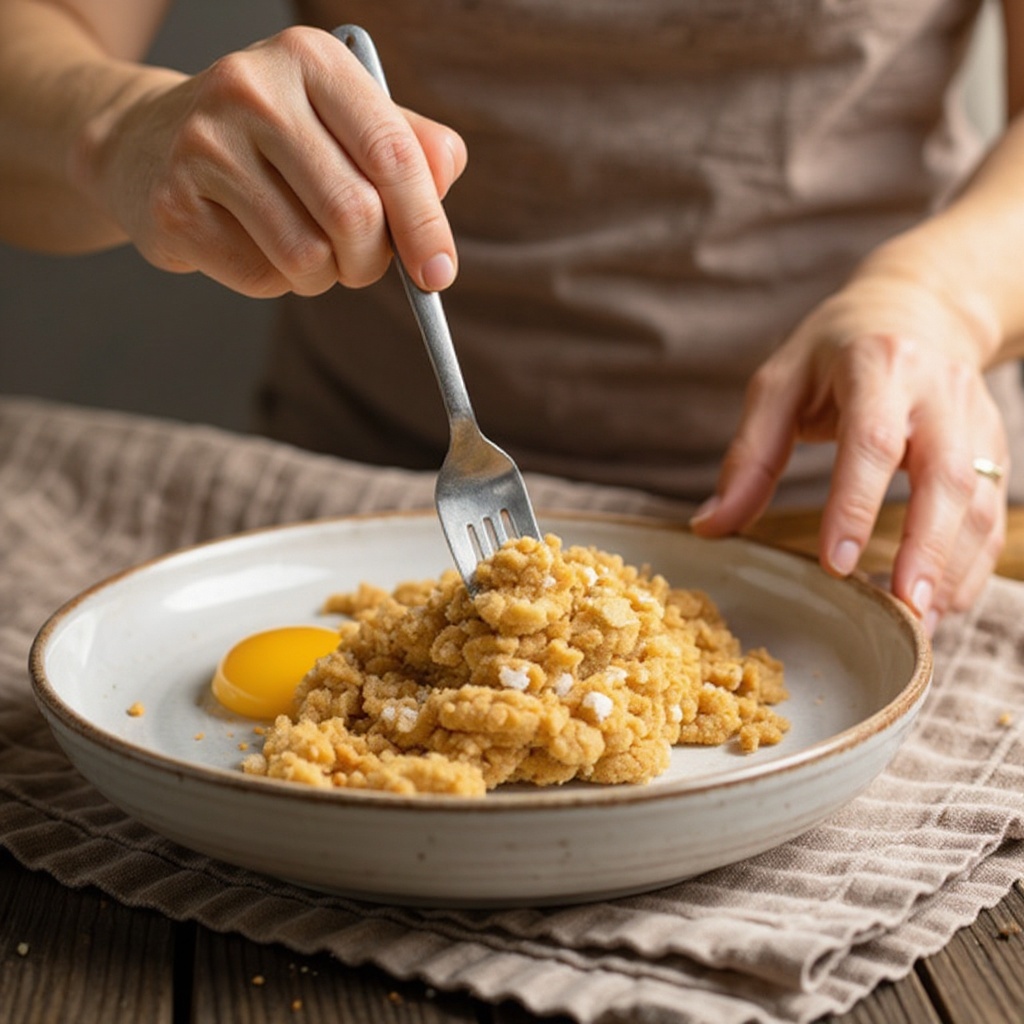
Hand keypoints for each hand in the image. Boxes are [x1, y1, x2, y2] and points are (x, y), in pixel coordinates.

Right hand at [73, 27, 466, 296]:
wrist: (149, 142)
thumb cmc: (271, 139)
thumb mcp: (342, 119)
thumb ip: (408, 145)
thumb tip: (443, 183)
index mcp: (311, 59)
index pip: (392, 153)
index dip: (426, 225)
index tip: (439, 274)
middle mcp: (254, 89)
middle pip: (355, 214)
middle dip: (372, 260)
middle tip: (362, 262)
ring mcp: (205, 146)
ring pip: (310, 256)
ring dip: (325, 276)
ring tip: (305, 249)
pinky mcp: (174, 205)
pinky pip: (263, 277)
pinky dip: (277, 281)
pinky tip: (255, 245)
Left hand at [691, 265, 1008, 632]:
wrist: (919, 305)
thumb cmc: (835, 348)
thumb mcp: (779, 383)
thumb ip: (750, 455)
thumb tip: (710, 527)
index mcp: (877, 366)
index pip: (873, 439)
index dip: (857, 503)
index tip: (838, 563)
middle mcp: (937, 390)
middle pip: (945, 474)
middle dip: (927, 547)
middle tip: (902, 610)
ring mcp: (974, 417)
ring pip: (978, 497)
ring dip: (955, 566)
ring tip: (922, 623)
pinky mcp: (991, 443)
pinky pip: (991, 508)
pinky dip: (973, 560)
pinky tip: (945, 601)